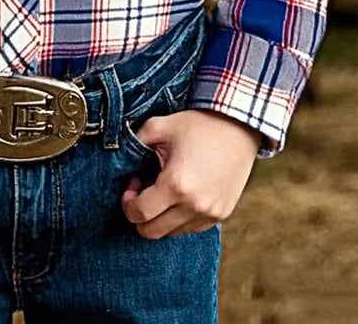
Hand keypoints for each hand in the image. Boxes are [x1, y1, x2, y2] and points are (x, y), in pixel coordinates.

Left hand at [120, 109, 260, 239]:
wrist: (239, 127)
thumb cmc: (198, 125)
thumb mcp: (159, 126)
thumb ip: (134, 142)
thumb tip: (118, 156)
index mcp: (176, 185)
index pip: (139, 214)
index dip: (128, 202)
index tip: (133, 184)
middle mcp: (194, 206)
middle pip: (152, 232)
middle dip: (140, 215)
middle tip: (144, 190)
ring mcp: (210, 214)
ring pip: (171, 232)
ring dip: (161, 216)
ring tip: (165, 189)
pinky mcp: (221, 215)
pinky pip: (191, 228)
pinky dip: (179, 217)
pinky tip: (182, 193)